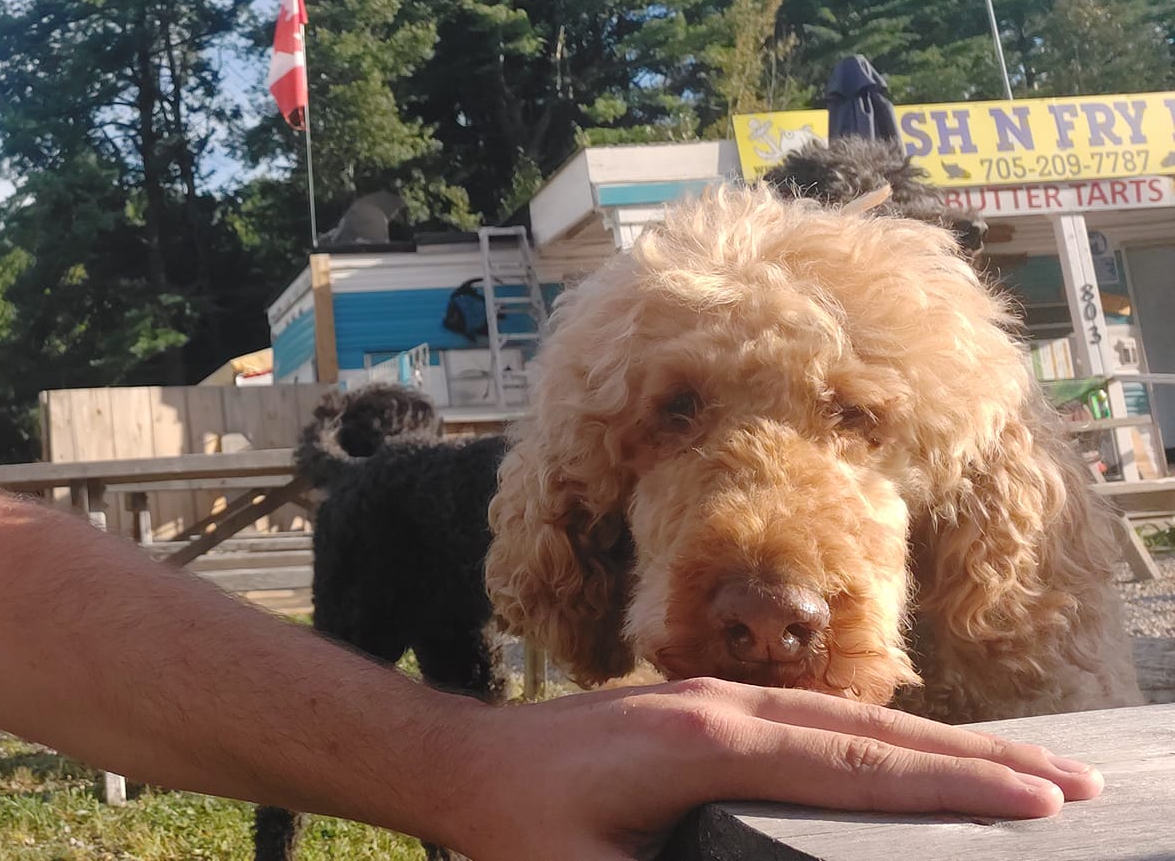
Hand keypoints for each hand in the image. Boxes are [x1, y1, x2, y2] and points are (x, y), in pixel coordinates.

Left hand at [445, 677, 1102, 860]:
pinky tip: (919, 757)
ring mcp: (710, 699)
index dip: (945, 784)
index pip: (850, 764)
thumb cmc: (516, 829)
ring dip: (936, 743)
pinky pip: (815, 719)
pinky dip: (882, 738)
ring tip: (1025, 768)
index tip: (1030, 798)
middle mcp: (718, 705)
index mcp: (702, 742)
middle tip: (1071, 782)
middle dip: (973, 756)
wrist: (457, 762)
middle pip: (869, 729)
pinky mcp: (702, 709)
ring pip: (848, 718)